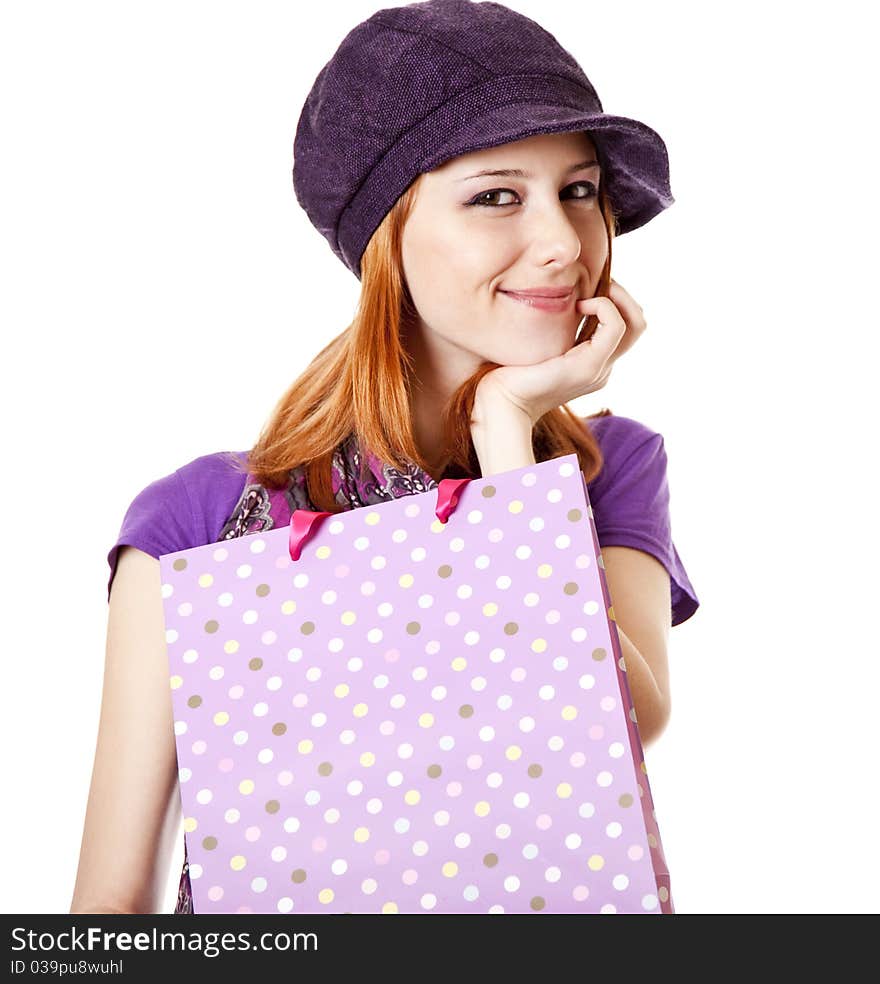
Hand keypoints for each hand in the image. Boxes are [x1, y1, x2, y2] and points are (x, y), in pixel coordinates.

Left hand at [474, 279, 647, 425]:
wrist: (500, 400)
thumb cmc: (509, 371)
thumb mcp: (539, 343)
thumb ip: (556, 328)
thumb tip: (561, 299)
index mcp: (592, 364)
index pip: (624, 327)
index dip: (614, 301)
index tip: (586, 290)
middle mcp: (602, 369)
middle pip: (638, 323)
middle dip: (623, 295)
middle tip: (598, 283)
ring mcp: (599, 370)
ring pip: (635, 323)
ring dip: (616, 297)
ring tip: (588, 294)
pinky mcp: (589, 366)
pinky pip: (615, 326)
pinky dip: (603, 306)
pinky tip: (579, 305)